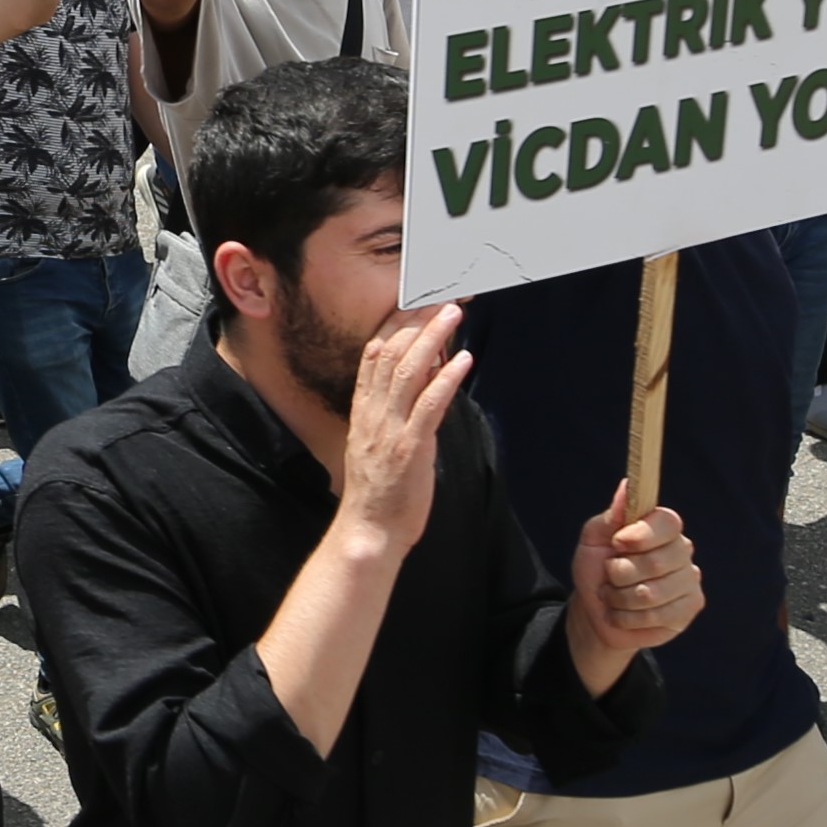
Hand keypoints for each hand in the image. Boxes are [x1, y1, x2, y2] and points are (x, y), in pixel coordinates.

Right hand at [335, 299, 471, 556]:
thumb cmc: (380, 491)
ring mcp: (390, 430)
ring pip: (408, 372)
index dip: (394, 323)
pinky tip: (462, 360)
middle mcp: (373, 413)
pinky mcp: (410, 449)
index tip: (414, 299)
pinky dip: (445, 380)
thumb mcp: (381, 442)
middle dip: (415, 320)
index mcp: (364, 410)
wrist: (368, 531)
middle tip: (440, 295)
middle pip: (390, 353)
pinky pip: (428, 407)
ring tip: (452, 314)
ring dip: (432, 339)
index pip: (373, 354)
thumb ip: (396, 409)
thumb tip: (423, 377)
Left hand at [566, 481, 701, 662]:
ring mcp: (690, 580)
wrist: (597, 613)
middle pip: (657, 562)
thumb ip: (610, 517)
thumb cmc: (596, 570)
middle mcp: (681, 550)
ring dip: (620, 599)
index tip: (617, 543)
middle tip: (610, 576)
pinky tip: (624, 614)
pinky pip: (657, 616)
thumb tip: (626, 486)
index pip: (668, 522)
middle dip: (620, 573)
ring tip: (614, 596)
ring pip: (652, 593)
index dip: (641, 535)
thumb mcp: (593, 540)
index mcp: (661, 527)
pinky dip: (628, 617)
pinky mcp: (690, 607)